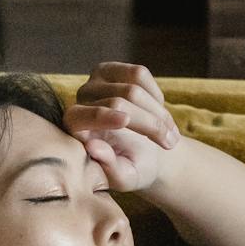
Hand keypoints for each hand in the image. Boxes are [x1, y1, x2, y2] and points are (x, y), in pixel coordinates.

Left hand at [64, 62, 181, 194]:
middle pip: (117, 103)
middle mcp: (81, 100)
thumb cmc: (131, 167)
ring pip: (133, 87)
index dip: (102, 116)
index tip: (125, 120)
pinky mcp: (114, 69)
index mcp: (74, 128)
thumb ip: (109, 168)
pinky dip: (155, 96)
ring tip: (169, 132)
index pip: (82, 116)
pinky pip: (141, 75)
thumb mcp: (124, 177)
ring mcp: (96, 80)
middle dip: (149, 123)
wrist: (145, 150)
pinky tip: (157, 112)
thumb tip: (92, 147)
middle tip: (170, 143)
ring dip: (158, 111)